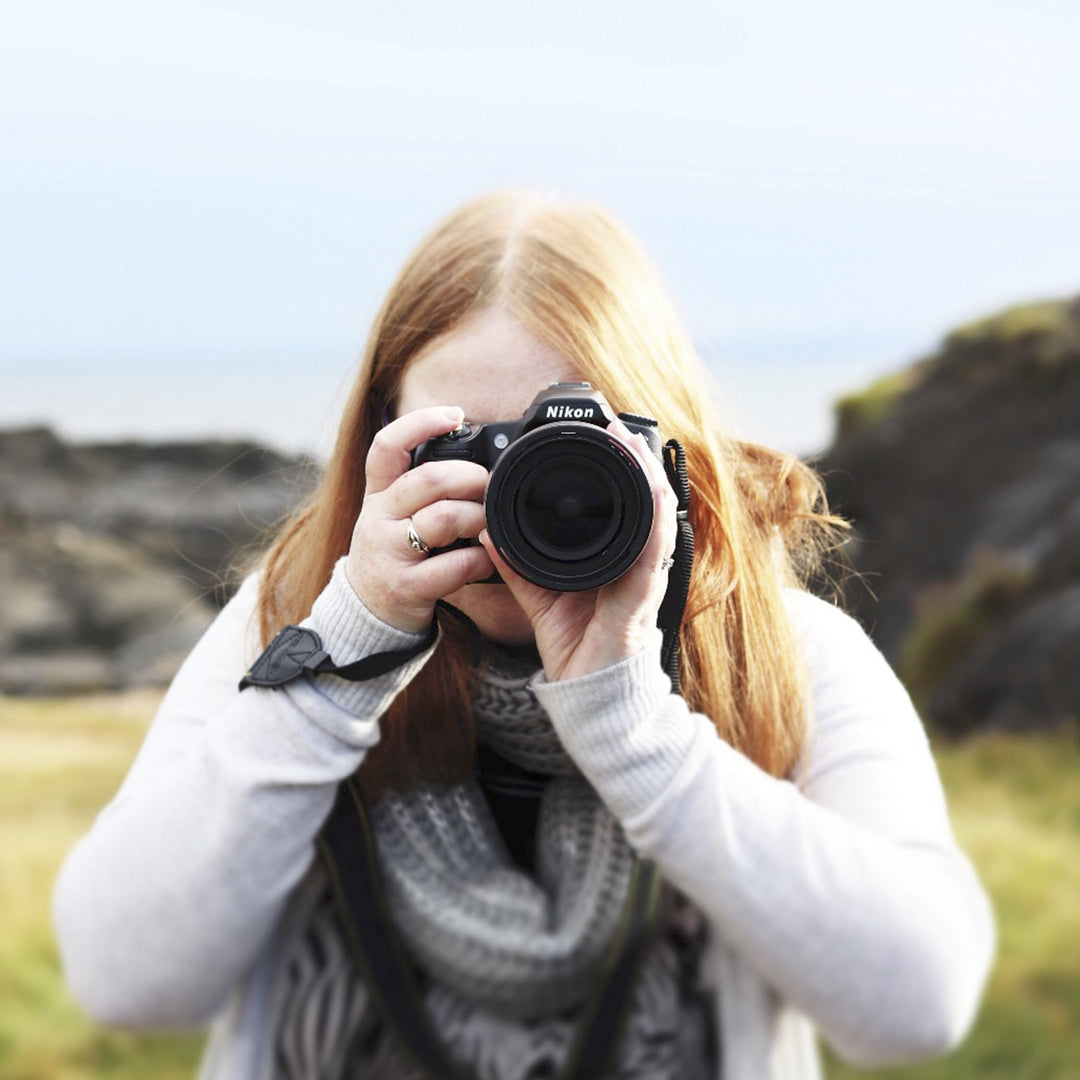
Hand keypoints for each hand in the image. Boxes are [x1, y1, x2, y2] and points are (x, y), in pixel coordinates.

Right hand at [345, 406, 494, 632]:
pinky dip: (481, 559)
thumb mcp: (391, 512)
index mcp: (378, 493)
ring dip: (479, 517)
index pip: (388, 446)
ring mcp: (391, 553)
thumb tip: (468, 449)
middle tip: (488, 485)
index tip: (453, 415)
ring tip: (488, 524)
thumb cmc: (392, 552)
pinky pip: (456, 566)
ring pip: (445, 519)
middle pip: (430, 479)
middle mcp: (380, 518)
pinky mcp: (407, 587)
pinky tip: (485, 558)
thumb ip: (419, 484)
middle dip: (471, 477)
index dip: (420, 422)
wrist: (367, 611)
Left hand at [480, 420, 677, 681]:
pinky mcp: (642, 597)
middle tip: (618, 426)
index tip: (603, 435)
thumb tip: (489, 533)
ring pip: (656, 517)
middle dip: (636, 461)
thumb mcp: (538, 596)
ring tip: (634, 444)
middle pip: (646, 501)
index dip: (619, 469)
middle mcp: (634, 561)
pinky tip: (653, 493)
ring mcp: (643, 577)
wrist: (587, 693)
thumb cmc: (575, 645)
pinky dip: (655, 521)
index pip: (623, 504)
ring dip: (648, 478)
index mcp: (613, 557)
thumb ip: (516, 564)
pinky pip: (653, 553)